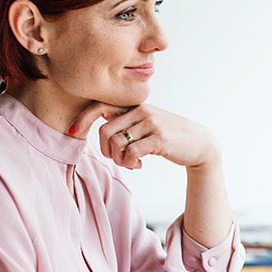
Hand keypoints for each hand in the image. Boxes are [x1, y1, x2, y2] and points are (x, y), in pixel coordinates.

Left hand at [69, 102, 220, 171]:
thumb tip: (103, 129)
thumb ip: (127, 122)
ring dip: (119, 160)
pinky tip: (139, 165)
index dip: (83, 118)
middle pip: (105, 132)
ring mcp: (151, 124)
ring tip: (131, 164)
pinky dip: (131, 163)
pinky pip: (131, 153)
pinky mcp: (160, 139)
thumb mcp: (148, 123)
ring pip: (117, 144)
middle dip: (106, 151)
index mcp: (135, 106)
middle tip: (118, 159)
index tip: (72, 130)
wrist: (200, 143)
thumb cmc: (169, 136)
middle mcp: (142, 111)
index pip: (101, 105)